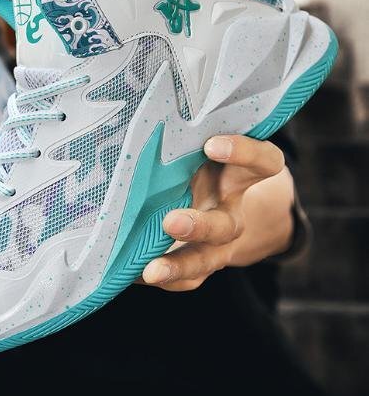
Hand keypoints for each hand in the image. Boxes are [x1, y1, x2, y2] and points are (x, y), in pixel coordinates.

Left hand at [142, 135, 294, 290]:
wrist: (220, 199)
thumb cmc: (200, 161)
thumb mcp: (200, 146)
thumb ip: (186, 138)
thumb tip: (141, 116)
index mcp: (240, 176)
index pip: (262, 162)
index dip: (243, 153)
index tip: (211, 144)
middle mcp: (232, 211)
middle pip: (226, 225)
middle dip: (200, 226)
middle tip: (171, 221)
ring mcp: (218, 242)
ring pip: (207, 259)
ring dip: (180, 265)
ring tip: (151, 271)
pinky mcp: (202, 262)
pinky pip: (190, 279)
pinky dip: (164, 279)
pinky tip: (134, 275)